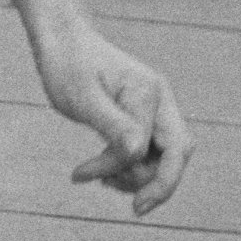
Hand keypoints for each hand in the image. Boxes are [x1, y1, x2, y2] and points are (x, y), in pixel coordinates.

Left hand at [38, 24, 189, 215]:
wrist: (62, 42)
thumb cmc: (67, 66)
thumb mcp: (82, 98)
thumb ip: (111, 125)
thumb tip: (136, 154)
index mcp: (148, 93)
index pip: (153, 147)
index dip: (133, 174)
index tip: (99, 187)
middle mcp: (160, 100)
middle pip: (178, 154)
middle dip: (155, 183)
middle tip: (123, 199)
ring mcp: (155, 108)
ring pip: (165, 156)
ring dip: (136, 175)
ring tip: (96, 176)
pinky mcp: (144, 116)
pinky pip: (151, 151)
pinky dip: (130, 167)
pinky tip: (103, 172)